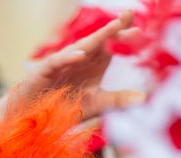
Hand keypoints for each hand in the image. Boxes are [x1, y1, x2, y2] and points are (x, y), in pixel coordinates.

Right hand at [0, 11, 142, 122]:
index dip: (124, 35)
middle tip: (129, 17)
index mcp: (94, 62)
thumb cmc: (66, 106)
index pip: (112, 45)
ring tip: (113, 29)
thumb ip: (118, 101)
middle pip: (100, 40)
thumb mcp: (97, 105)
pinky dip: (69, 57)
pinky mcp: (46, 70)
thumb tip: (144, 99)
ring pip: (81, 46)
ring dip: (97, 38)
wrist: (36, 117)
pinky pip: (58, 61)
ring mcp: (64, 62)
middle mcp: (81, 58)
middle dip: (114, 29)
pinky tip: (81, 55)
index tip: (140, 28)